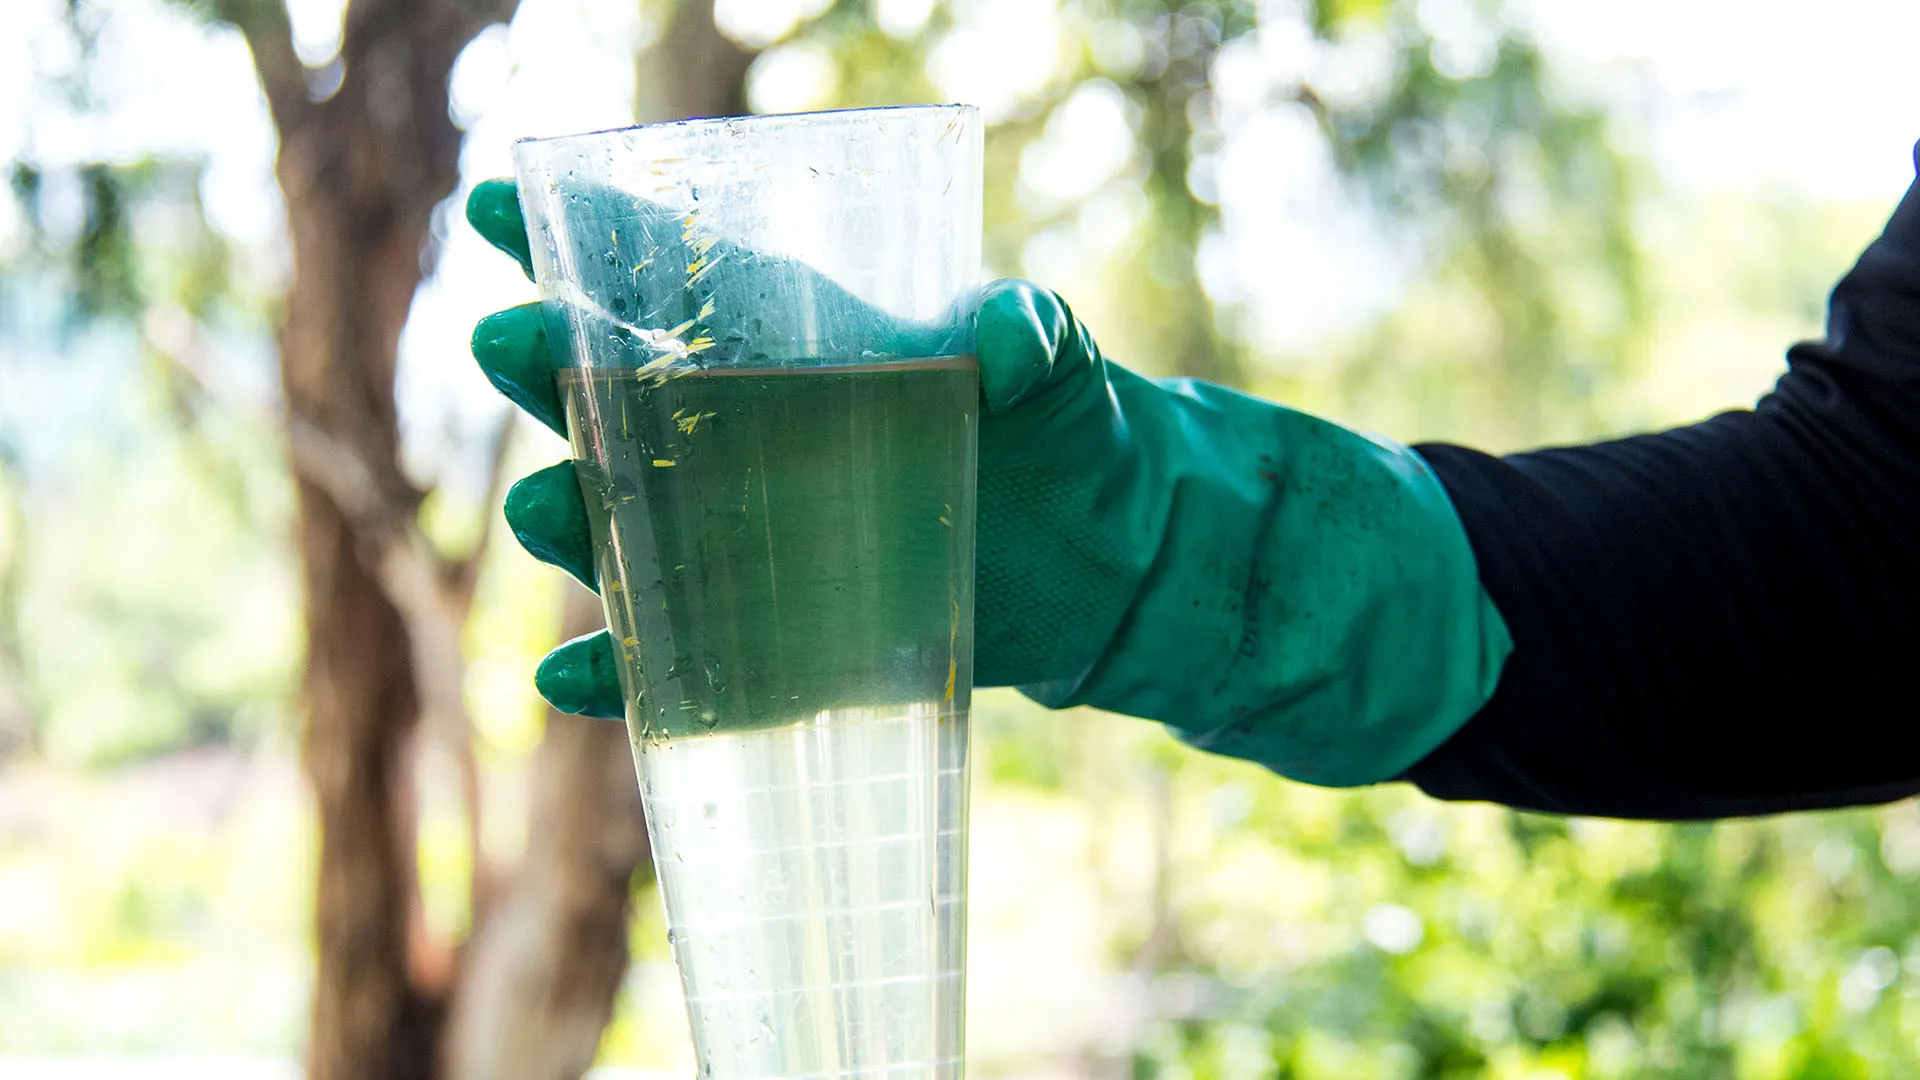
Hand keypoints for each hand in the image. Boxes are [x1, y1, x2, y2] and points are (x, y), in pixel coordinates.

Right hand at [468, 178, 1509, 785]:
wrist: (1107, 563)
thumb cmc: (1070, 433)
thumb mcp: (1057, 364)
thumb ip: (1029, 332)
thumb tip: (1001, 337)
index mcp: (790, 353)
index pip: (662, 285)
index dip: (572, 241)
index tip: (495, 200)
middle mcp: (743, 446)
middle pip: (611, 407)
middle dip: (546, 373)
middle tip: (509, 344)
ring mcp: (747, 551)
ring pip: (623, 538)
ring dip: (570, 525)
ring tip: (546, 511)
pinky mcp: (774, 647)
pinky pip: (674, 666)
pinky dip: (619, 678)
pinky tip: (568, 677)